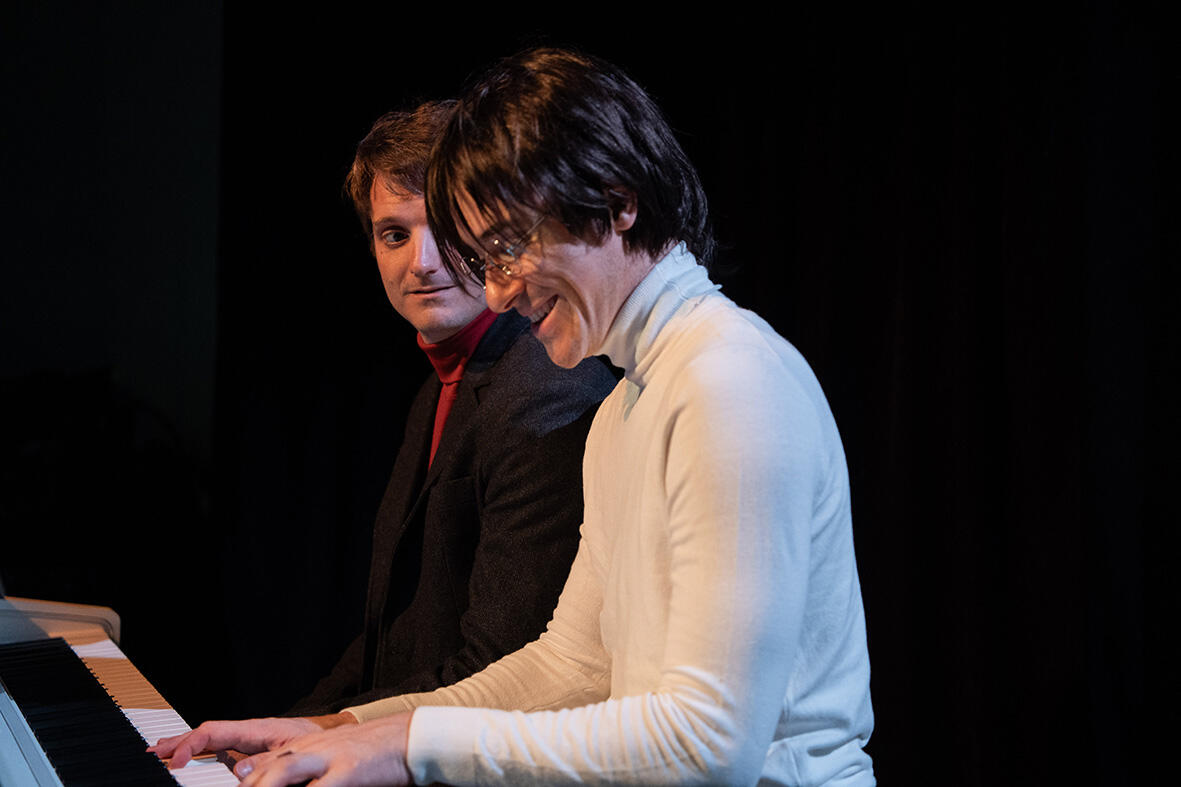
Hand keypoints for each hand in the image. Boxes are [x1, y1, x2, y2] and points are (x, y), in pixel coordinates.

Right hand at [148, 714, 353, 768]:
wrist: (331, 738)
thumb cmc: (316, 741)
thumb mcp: (295, 750)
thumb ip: (268, 760)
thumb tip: (239, 770)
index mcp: (254, 729)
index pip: (214, 732)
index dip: (191, 745)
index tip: (176, 761)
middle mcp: (245, 734)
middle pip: (204, 736)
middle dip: (176, 743)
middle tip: (151, 753)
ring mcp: (245, 742)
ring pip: (208, 743)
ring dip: (182, 749)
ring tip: (158, 756)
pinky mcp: (248, 752)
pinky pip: (218, 752)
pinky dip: (198, 756)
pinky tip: (186, 763)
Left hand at [235, 712, 412, 785]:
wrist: (409, 738)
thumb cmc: (372, 751)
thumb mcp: (332, 754)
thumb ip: (301, 764)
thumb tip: (264, 775)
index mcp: (307, 746)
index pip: (264, 765)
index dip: (247, 782)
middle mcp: (312, 749)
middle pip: (267, 769)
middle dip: (251, 786)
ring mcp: (328, 759)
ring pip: (283, 773)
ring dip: (266, 786)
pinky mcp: (347, 772)